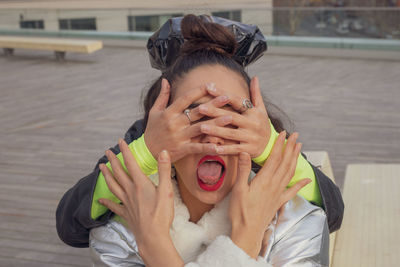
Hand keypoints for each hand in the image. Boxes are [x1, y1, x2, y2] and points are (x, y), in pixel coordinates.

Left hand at [98, 139, 176, 256]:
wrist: (152, 236)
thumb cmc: (161, 214)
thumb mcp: (166, 190)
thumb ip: (164, 170)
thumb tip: (163, 152)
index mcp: (140, 184)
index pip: (131, 163)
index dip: (125, 151)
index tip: (120, 141)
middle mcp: (130, 191)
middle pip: (119, 172)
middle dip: (113, 160)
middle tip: (107, 152)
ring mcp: (126, 202)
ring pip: (113, 185)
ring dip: (106, 175)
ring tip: (101, 167)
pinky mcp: (125, 213)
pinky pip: (113, 205)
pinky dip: (105, 202)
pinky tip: (100, 199)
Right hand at [144, 79, 232, 161]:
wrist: (146, 152)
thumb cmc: (152, 130)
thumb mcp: (154, 112)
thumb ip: (162, 96)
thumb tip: (165, 79)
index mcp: (169, 113)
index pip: (186, 99)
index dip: (199, 91)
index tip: (212, 84)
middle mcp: (175, 123)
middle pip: (197, 112)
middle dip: (213, 104)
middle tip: (227, 97)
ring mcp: (179, 137)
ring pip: (200, 128)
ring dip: (216, 123)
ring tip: (230, 118)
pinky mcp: (182, 149)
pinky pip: (197, 147)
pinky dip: (208, 147)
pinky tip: (220, 146)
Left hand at [198, 76, 270, 157]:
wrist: (271, 145)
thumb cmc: (261, 124)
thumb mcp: (261, 109)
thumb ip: (256, 94)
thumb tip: (255, 77)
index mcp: (253, 112)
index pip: (236, 101)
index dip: (222, 94)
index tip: (208, 87)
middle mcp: (252, 124)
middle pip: (231, 117)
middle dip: (216, 112)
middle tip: (200, 107)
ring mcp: (250, 137)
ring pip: (231, 133)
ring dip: (216, 131)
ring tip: (202, 127)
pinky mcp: (249, 150)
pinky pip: (235, 149)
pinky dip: (224, 149)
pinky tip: (213, 147)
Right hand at [229, 132, 310, 258]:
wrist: (248, 232)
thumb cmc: (240, 211)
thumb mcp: (238, 189)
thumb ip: (243, 170)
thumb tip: (244, 152)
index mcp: (264, 180)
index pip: (275, 158)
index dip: (280, 145)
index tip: (283, 134)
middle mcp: (274, 185)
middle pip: (285, 163)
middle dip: (291, 148)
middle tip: (296, 135)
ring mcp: (278, 194)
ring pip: (290, 173)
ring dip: (295, 159)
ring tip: (299, 148)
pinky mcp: (279, 202)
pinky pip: (292, 191)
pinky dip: (301, 183)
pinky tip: (307, 178)